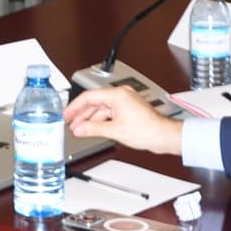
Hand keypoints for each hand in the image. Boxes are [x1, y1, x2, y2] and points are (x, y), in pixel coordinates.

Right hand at [63, 85, 184, 154]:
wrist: (164, 135)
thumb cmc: (147, 130)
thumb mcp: (114, 130)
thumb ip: (93, 129)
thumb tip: (79, 129)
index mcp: (117, 95)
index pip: (89, 97)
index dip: (75, 107)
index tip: (66, 114)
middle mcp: (121, 95)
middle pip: (95, 102)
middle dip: (82, 114)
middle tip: (71, 123)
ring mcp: (125, 102)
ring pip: (102, 108)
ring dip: (91, 118)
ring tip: (80, 129)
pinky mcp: (129, 109)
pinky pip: (110, 112)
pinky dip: (101, 120)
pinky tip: (94, 128)